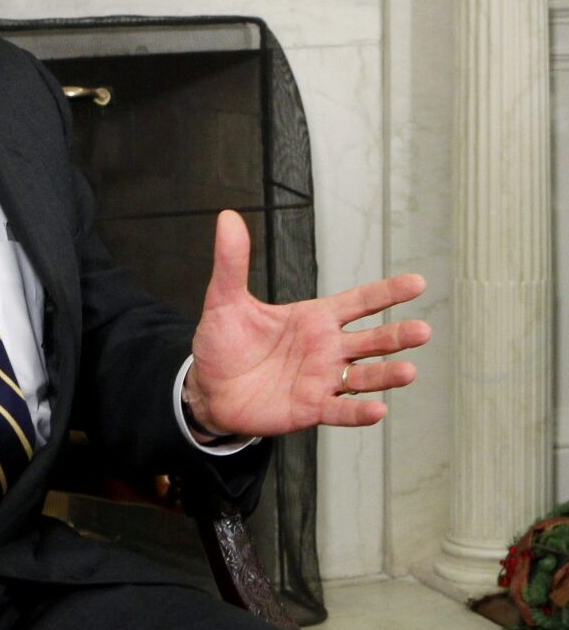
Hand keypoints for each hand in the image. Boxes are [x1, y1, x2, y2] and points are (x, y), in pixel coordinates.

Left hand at [186, 210, 430, 437]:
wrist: (206, 387)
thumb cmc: (223, 342)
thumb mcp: (224, 299)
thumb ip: (232, 261)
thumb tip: (228, 217)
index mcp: (314, 318)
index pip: (359, 301)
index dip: (388, 293)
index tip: (418, 283)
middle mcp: (327, 348)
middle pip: (372, 339)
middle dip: (398, 335)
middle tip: (422, 330)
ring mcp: (322, 379)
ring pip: (365, 376)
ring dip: (387, 375)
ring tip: (408, 371)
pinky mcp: (311, 408)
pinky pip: (340, 410)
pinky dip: (359, 412)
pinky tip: (377, 410)